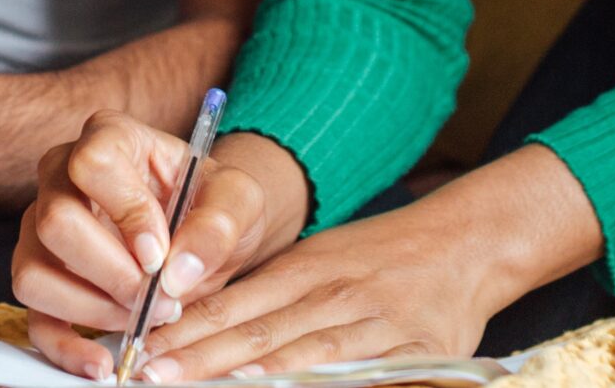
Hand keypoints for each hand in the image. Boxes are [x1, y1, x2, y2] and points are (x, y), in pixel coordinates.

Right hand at [13, 115, 305, 379]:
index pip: (93, 164)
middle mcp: (62, 176)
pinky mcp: (44, 276)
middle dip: (111, 272)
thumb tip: (177, 271)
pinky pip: (34, 317)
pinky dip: (64, 348)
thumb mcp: (238, 200)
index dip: (125, 213)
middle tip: (158, 295)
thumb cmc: (213, 202)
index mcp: (110, 138)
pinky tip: (103, 363)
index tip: (160, 253)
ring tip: (142, 317)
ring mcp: (42, 228)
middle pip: (54, 221)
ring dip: (91, 308)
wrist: (205, 230)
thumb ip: (218, 224)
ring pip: (33, 272)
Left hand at [128, 207, 493, 382]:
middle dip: (202, 358)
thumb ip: (272, 292)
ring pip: (304, 352)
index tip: (146, 350)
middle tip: (152, 374)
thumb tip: (206, 321)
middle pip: (259, 332)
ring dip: (250, 372)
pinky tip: (294, 387)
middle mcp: (336, 291)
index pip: (236, 302)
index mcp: (308, 267)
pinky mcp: (416, 348)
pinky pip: (367, 372)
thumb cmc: (384, 256)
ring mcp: (376, 321)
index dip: (190, 330)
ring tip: (203, 384)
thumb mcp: (324, 259)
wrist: (468, 242)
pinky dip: (328, 380)